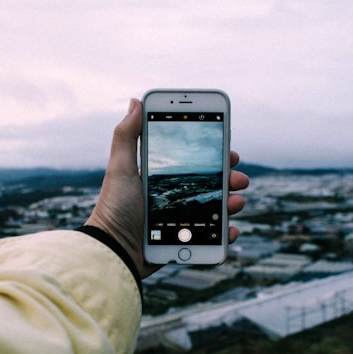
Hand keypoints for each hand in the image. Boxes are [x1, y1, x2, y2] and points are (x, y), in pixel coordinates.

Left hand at [86, 98, 248, 278]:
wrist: (114, 252)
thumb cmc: (114, 208)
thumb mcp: (120, 167)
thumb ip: (127, 135)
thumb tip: (135, 101)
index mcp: (160, 178)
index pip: (192, 161)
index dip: (212, 154)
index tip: (227, 146)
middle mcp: (171, 198)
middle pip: (209, 184)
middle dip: (229, 178)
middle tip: (238, 177)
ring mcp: (179, 221)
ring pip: (215, 209)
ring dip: (232, 203)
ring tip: (236, 202)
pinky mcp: (183, 243)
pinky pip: (211, 238)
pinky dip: (225, 234)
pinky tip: (230, 229)